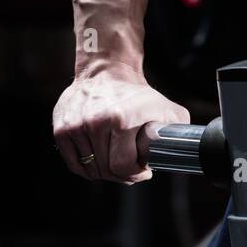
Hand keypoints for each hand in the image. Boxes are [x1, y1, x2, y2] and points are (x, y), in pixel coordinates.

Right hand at [53, 63, 189, 182]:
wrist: (106, 71)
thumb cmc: (137, 93)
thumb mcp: (166, 107)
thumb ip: (177, 131)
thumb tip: (185, 151)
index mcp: (121, 118)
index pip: (123, 165)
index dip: (135, 174)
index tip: (142, 171)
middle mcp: (94, 122)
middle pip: (106, 170)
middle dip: (122, 174)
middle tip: (130, 169)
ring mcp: (75, 125)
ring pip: (90, 169)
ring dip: (104, 171)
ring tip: (115, 162)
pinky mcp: (61, 128)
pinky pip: (74, 163)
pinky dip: (86, 167)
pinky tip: (99, 160)